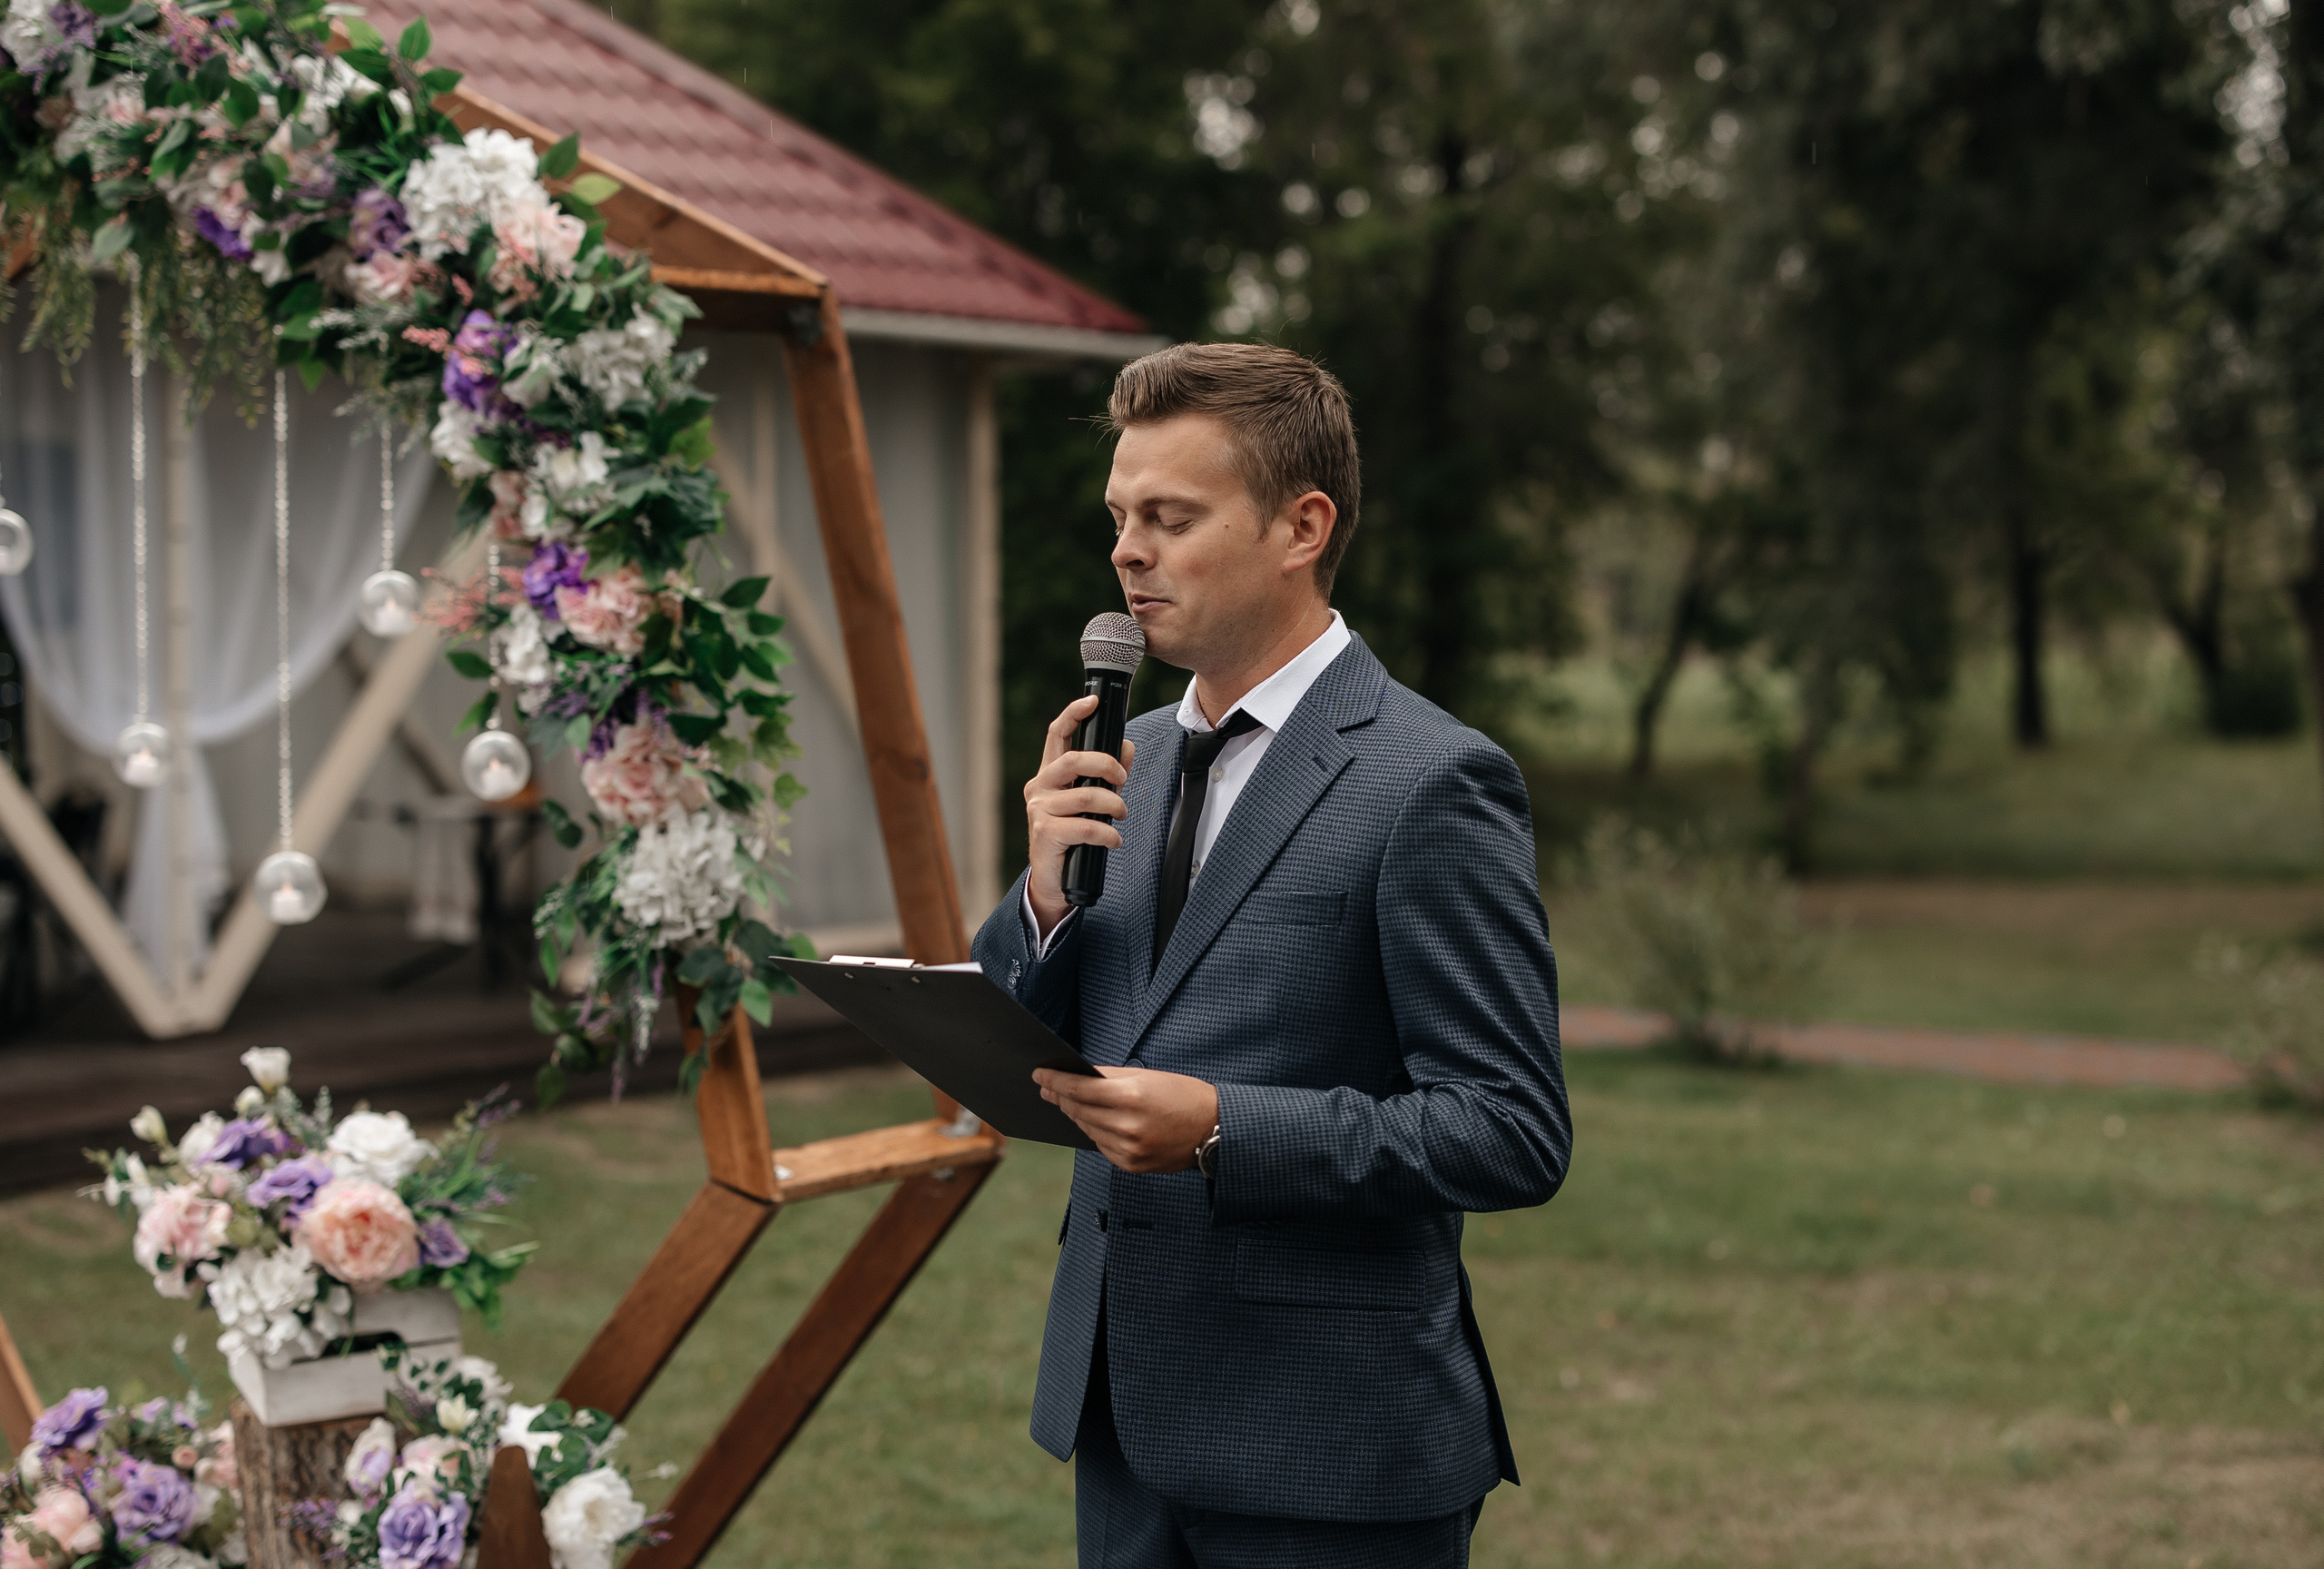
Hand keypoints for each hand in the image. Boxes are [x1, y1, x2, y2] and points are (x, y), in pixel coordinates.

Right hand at [1024, 694, 1135, 934]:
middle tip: (1122, 781)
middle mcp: (1039, 787)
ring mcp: (1039, 810)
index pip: (1056, 735)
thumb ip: (1107, 774)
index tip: (1091, 701)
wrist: (1054, 880)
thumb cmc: (1073, 836)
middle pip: (1074, 760)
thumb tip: (1127, 746)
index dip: (1072, 714)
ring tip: (1120, 816)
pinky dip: (1107, 833)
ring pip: (1086, 796)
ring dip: (1113, 805)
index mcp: (1049, 774)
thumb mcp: (1091, 802)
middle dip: (1107, 766)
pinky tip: (1113, 840)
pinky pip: (1086, 826)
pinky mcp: (1045, 833)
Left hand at [1033, 1065, 1218, 1173]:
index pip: (1079, 1089)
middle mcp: (1127, 1127)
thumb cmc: (1184, 1096)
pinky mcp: (1132, 1165)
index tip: (1039, 1075)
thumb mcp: (1148, 1077)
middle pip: (1078, 1111)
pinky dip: (1095, 1132)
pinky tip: (1093, 1122)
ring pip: (1087, 1130)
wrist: (1215, 1130)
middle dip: (1060, 1097)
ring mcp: (1129, 1150)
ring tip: (1066, 1102)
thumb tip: (1077, 1077)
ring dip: (1075, 1115)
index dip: (1055, 1081)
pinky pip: (1102, 1146)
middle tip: (1047, 1088)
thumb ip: (1110, 1078)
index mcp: (1131, 1098)